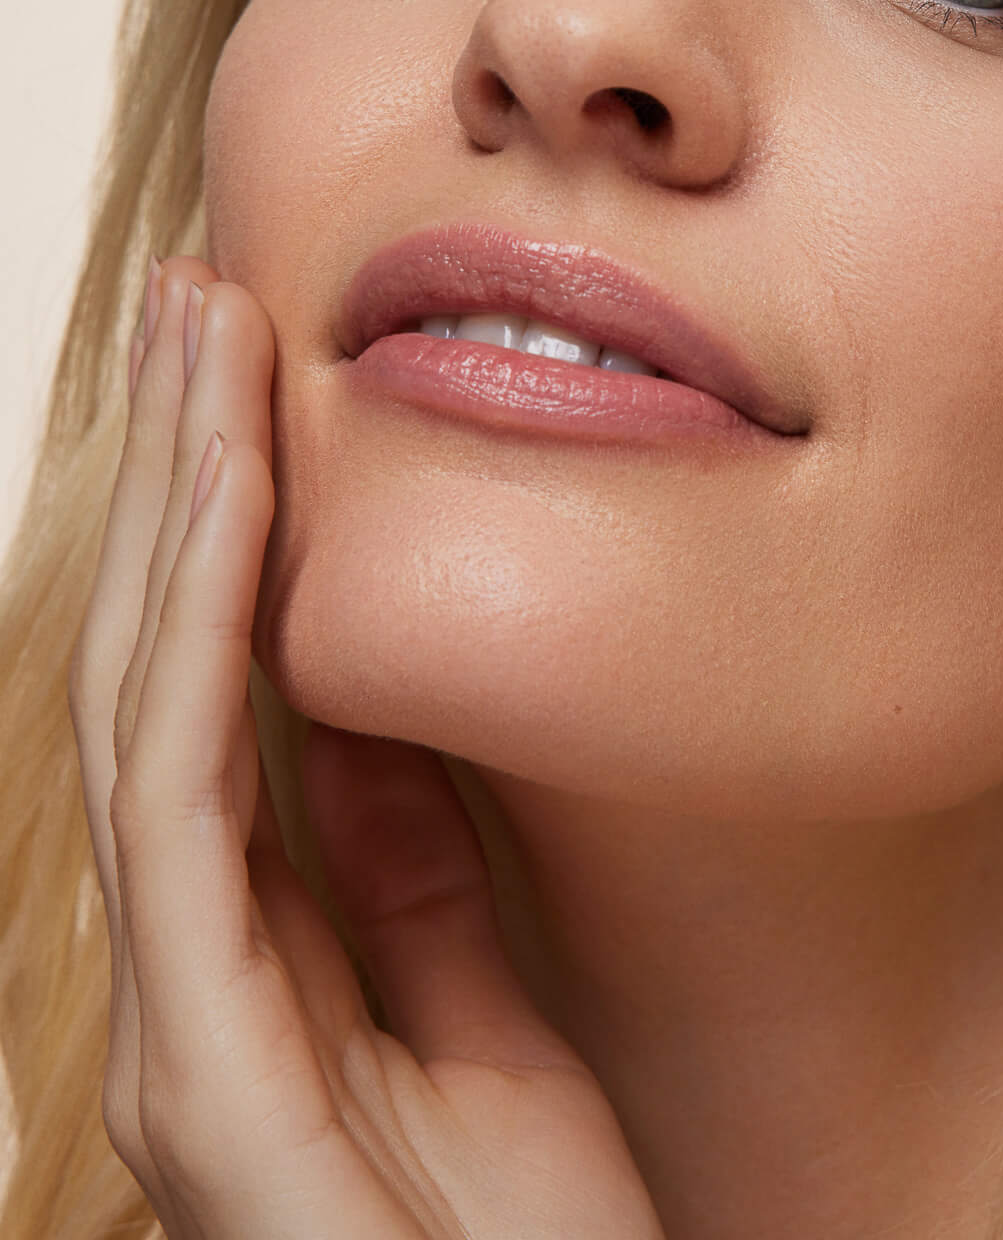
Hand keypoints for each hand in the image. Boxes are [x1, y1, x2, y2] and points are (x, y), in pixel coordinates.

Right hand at [69, 257, 664, 1239]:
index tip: (257, 371)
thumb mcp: (482, 1022)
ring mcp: (177, 1030)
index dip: (225, 525)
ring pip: (150, 712)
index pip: (219, 699)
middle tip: (201, 298)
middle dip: (179, 476)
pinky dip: (198, 644)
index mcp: (250, 964)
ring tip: (200, 342)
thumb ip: (411, 880)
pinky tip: (224, 510)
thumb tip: (378, 720)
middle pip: (161, 675)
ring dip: (176, 514)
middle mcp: (185, 982)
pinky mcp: (204, 1075)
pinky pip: (188, 816)